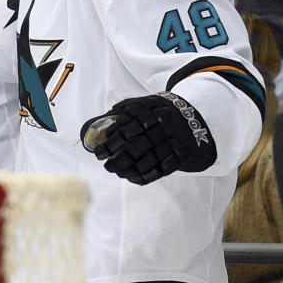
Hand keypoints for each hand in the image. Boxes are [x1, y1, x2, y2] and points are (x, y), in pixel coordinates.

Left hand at [80, 92, 216, 184]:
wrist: (190, 118)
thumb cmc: (155, 112)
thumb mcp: (140, 105)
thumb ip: (120, 112)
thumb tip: (92, 126)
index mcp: (150, 108)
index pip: (125, 130)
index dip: (111, 142)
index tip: (99, 151)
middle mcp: (163, 123)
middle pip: (136, 147)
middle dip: (118, 160)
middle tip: (107, 165)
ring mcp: (174, 139)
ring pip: (148, 160)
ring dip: (130, 170)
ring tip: (117, 172)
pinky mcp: (182, 153)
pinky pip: (162, 169)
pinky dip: (146, 176)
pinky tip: (133, 177)